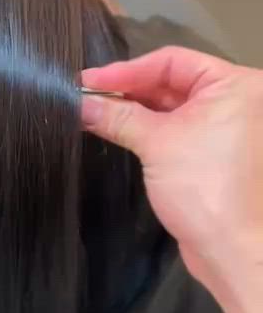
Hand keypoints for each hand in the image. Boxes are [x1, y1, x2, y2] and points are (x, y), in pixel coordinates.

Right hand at [81, 48, 262, 308]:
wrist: (232, 250)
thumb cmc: (204, 188)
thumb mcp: (155, 143)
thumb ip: (116, 116)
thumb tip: (77, 103)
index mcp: (235, 85)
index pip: (172, 61)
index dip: (127, 70)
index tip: (87, 82)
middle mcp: (236, 100)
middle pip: (171, 81)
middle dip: (127, 89)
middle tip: (85, 95)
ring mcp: (226, 127)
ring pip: (171, 106)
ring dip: (133, 109)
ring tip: (93, 111)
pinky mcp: (213, 152)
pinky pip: (175, 128)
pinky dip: (146, 128)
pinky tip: (115, 128)